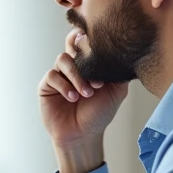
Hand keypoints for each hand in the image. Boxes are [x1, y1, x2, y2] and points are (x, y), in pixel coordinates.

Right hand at [39, 29, 128, 172]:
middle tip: (94, 69)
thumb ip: (119, 73)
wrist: (83, 135)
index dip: (89, 37)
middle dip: (82, 52)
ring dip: (76, 75)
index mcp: (89, 64)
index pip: (86, 41)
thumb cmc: (99, 114)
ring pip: (63, 59)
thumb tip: (125, 54)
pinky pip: (53, 76)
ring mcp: (59, 74)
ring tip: (86, 93)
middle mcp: (73, 66)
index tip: (98, 42)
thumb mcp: (116, 92)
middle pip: (72, 43)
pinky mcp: (47, 85)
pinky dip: (65, 85)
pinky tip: (73, 97)